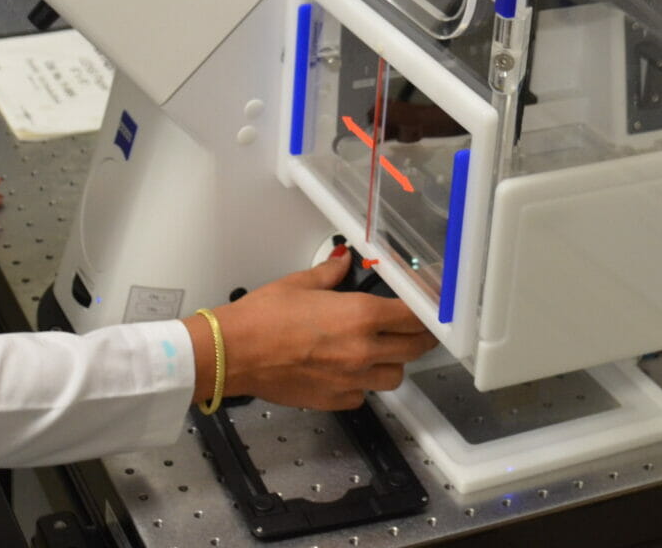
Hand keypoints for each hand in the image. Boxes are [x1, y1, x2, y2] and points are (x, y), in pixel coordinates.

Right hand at [182, 250, 437, 411]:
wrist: (234, 354)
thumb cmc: (261, 318)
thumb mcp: (297, 284)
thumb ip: (329, 274)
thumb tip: (342, 261)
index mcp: (359, 316)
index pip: (413, 316)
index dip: (425, 312)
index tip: (427, 308)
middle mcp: (362, 350)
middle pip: (414, 348)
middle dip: (417, 337)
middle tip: (410, 328)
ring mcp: (352, 380)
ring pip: (395, 376)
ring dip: (392, 362)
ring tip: (378, 350)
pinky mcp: (336, 400)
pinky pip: (364, 395)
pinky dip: (362, 384)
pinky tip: (347, 371)